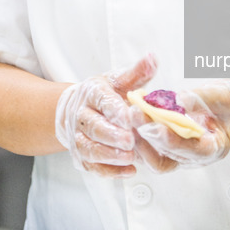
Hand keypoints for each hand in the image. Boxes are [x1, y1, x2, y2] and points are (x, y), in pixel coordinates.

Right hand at [55, 54, 156, 177]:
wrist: (76, 110)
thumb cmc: (104, 95)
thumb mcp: (119, 80)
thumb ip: (137, 73)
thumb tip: (153, 58)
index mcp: (92, 94)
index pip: (103, 101)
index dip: (115, 109)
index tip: (130, 115)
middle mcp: (81, 116)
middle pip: (93, 127)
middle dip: (111, 135)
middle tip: (130, 141)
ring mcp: (78, 137)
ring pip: (89, 148)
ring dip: (109, 155)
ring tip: (129, 157)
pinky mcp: (81, 156)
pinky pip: (92, 166)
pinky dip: (109, 171)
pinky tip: (128, 171)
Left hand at [135, 79, 229, 168]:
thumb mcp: (224, 95)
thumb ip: (202, 99)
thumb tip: (180, 100)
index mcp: (215, 147)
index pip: (193, 150)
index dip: (173, 140)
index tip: (156, 126)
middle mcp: (196, 157)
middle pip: (168, 157)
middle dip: (149, 136)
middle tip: (134, 114)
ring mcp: (183, 155)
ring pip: (156, 158)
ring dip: (140, 140)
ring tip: (129, 117)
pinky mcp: (172, 149)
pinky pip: (153, 150)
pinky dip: (141, 136)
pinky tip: (132, 118)